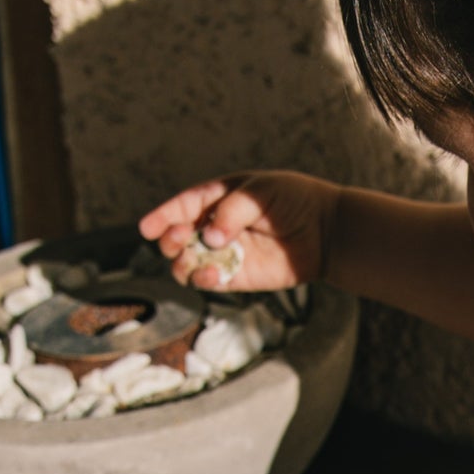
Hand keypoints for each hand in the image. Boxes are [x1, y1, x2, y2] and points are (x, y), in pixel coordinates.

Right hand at [137, 171, 340, 292]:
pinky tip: (213, 274)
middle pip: (179, 236)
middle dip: (172, 238)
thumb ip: (232, 211)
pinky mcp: (238, 276)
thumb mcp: (261, 193)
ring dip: (183, 262)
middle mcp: (217, 226)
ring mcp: (226, 252)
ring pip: (188, 262)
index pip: (183, 206)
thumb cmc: (294, 201)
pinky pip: (210, 280)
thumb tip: (209, 237)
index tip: (146, 228)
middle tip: (181, 239)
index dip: (163, 216)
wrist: (327, 230)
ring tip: (193, 258)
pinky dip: (205, 279)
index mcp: (219, 197)